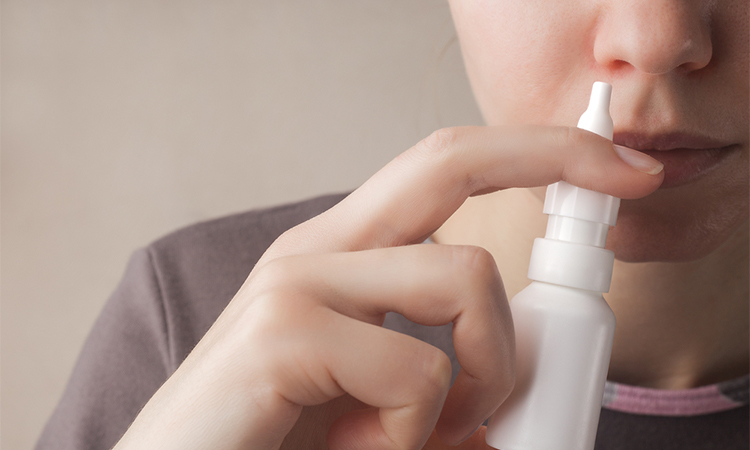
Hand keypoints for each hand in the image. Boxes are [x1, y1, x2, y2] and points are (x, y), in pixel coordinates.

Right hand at [114, 126, 662, 449]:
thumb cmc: (276, 439)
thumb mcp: (373, 403)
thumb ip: (437, 382)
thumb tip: (505, 409)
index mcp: (345, 256)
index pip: (446, 168)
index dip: (535, 152)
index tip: (617, 168)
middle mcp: (321, 250)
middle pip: (449, 162)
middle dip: (552, 158)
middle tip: (629, 185)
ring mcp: (297, 283)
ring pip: (461, 278)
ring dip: (480, 374)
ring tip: (426, 430)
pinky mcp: (283, 333)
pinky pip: (417, 374)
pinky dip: (415, 433)